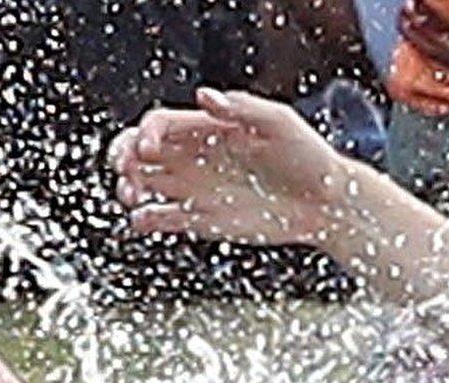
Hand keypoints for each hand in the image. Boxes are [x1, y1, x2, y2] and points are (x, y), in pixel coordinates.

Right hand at [111, 88, 352, 246]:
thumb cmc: (308, 156)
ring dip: (128, 187)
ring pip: (144, 183)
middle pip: (139, 150)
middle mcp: (195, 156)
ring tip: (133, 196)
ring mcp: (196, 188)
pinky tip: (145, 219)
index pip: (159, 124)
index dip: (144, 132)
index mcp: (207, 128)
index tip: (148, 148)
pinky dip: (144, 220)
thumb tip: (203, 96)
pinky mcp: (203, 220)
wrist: (326, 203)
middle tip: (126, 170)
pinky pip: (162, 219)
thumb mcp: (280, 123)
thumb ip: (242, 108)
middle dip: (122, 155)